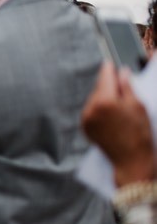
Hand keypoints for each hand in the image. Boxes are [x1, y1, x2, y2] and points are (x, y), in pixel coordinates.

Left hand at [82, 62, 155, 186]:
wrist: (131, 160)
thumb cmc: (139, 133)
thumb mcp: (138, 106)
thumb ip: (127, 87)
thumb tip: (122, 72)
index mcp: (105, 101)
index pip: (105, 78)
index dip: (108, 69)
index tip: (109, 63)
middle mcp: (92, 108)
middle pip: (98, 88)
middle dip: (107, 84)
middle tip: (118, 81)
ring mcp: (86, 118)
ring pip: (94, 99)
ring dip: (103, 96)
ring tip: (118, 102)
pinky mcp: (85, 127)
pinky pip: (91, 111)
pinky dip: (99, 108)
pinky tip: (111, 112)